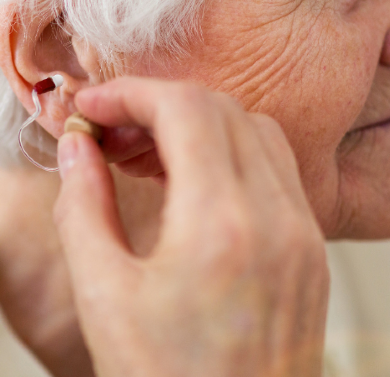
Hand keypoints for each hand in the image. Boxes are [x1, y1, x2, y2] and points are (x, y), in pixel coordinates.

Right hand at [53, 78, 328, 376]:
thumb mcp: (102, 294)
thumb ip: (83, 204)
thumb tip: (76, 144)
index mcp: (222, 225)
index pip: (186, 109)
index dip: (130, 94)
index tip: (89, 110)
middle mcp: (278, 220)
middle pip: (224, 109)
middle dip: (160, 103)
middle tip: (108, 130)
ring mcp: (305, 238)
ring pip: (259, 132)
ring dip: (200, 124)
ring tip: (144, 154)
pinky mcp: (313, 257)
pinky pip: (280, 173)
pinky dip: (233, 155)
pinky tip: (188, 186)